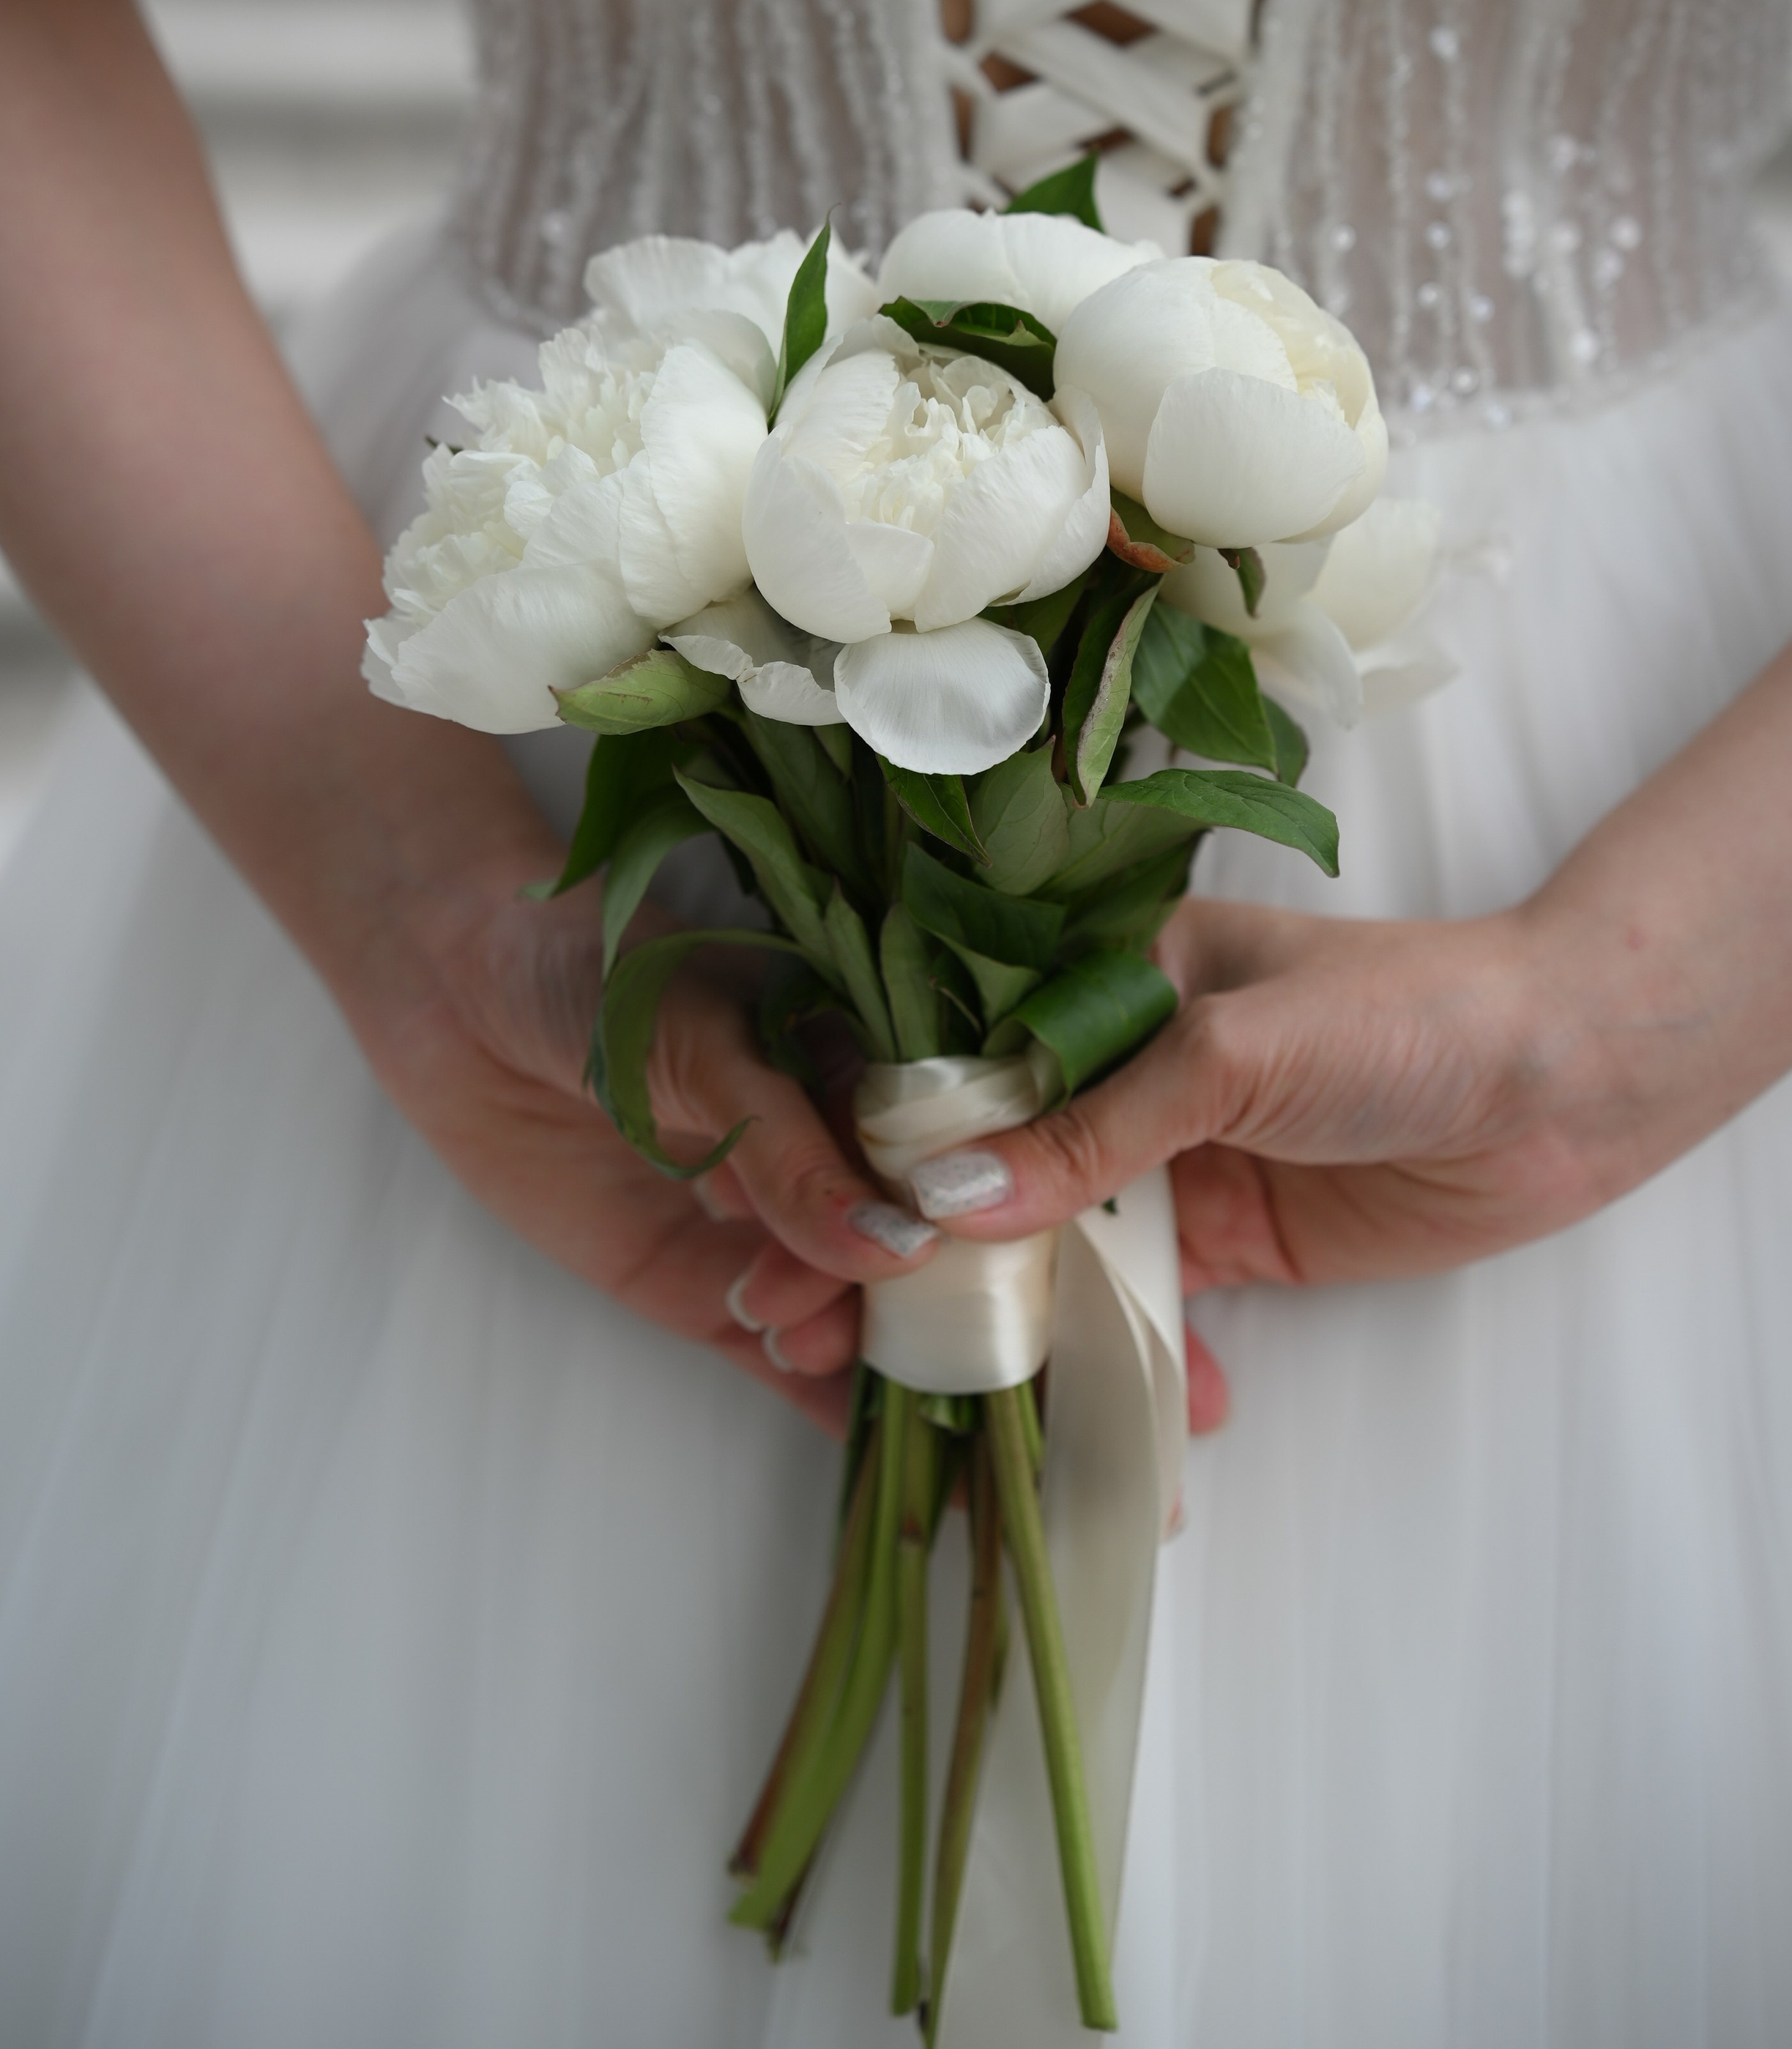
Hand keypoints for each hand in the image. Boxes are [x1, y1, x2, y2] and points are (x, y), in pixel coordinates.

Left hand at [335, 844, 935, 1430]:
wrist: (454, 987)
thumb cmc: (590, 974)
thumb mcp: (701, 1044)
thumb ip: (789, 1151)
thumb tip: (895, 1251)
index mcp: (859, 1066)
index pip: (943, 1160)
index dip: (972, 1217)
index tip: (987, 1270)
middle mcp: (827, 1150)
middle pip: (904, 1248)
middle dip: (910, 1300)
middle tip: (883, 1324)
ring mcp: (762, 1220)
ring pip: (842, 1305)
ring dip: (846, 1338)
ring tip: (805, 1333)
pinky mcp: (693, 1278)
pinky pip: (770, 1348)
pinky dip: (818, 1394)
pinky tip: (866, 1442)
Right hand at [911, 888, 1726, 1427]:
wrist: (1568, 1082)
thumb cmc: (1400, 1018)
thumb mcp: (1227, 1052)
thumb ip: (1090, 1129)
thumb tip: (947, 1202)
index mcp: (1111, 974)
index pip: (974, 1056)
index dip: (896, 1136)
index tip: (818, 1208)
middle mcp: (1127, 1065)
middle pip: (1001, 1162)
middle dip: (929, 1244)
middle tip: (832, 1319)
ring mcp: (1178, 1158)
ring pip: (1064, 1243)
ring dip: (1015, 1314)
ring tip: (930, 1383)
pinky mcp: (1231, 1241)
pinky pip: (1150, 1305)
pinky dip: (1125, 1358)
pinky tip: (1100, 1411)